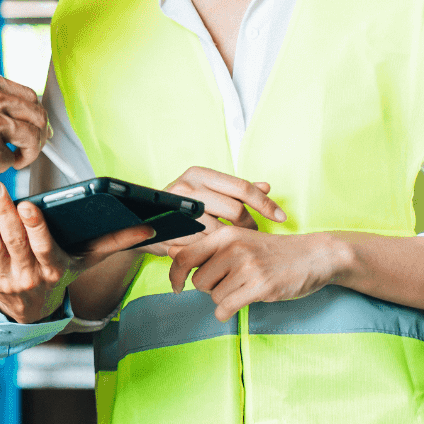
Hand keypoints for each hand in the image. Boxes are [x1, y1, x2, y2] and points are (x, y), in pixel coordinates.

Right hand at [0, 73, 48, 181]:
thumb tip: (29, 118)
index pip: (30, 96)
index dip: (35, 115)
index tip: (34, 127)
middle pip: (38, 116)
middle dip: (38, 136)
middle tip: (29, 148)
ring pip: (32, 139)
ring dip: (26, 154)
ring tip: (10, 159)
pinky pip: (10, 161)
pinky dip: (0, 167)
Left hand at [0, 180, 155, 323]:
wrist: (35, 312)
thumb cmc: (61, 275)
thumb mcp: (87, 261)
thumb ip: (114, 242)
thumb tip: (148, 229)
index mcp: (53, 267)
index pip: (44, 246)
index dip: (35, 228)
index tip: (29, 206)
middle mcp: (28, 274)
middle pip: (14, 242)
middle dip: (4, 214)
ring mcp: (4, 277)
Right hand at [144, 165, 287, 256]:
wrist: (143, 222)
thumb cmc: (182, 207)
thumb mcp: (208, 192)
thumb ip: (236, 191)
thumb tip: (267, 185)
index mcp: (200, 173)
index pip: (242, 187)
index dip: (265, 204)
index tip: (281, 217)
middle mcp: (188, 186)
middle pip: (235, 210)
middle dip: (248, 225)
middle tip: (248, 233)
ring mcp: (178, 209)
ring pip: (222, 229)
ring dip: (232, 240)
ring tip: (232, 243)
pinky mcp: (172, 231)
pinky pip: (205, 244)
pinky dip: (215, 249)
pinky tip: (216, 249)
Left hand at [166, 225, 345, 320]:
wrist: (314, 256)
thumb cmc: (272, 251)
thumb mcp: (239, 241)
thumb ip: (206, 248)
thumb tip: (170, 252)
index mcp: (225, 234)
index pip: (184, 257)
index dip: (174, 275)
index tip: (177, 286)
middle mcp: (234, 248)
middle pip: (198, 282)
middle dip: (210, 288)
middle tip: (230, 283)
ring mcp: (248, 267)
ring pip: (213, 296)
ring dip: (224, 299)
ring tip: (242, 289)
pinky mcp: (260, 286)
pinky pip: (227, 308)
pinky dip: (227, 312)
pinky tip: (238, 304)